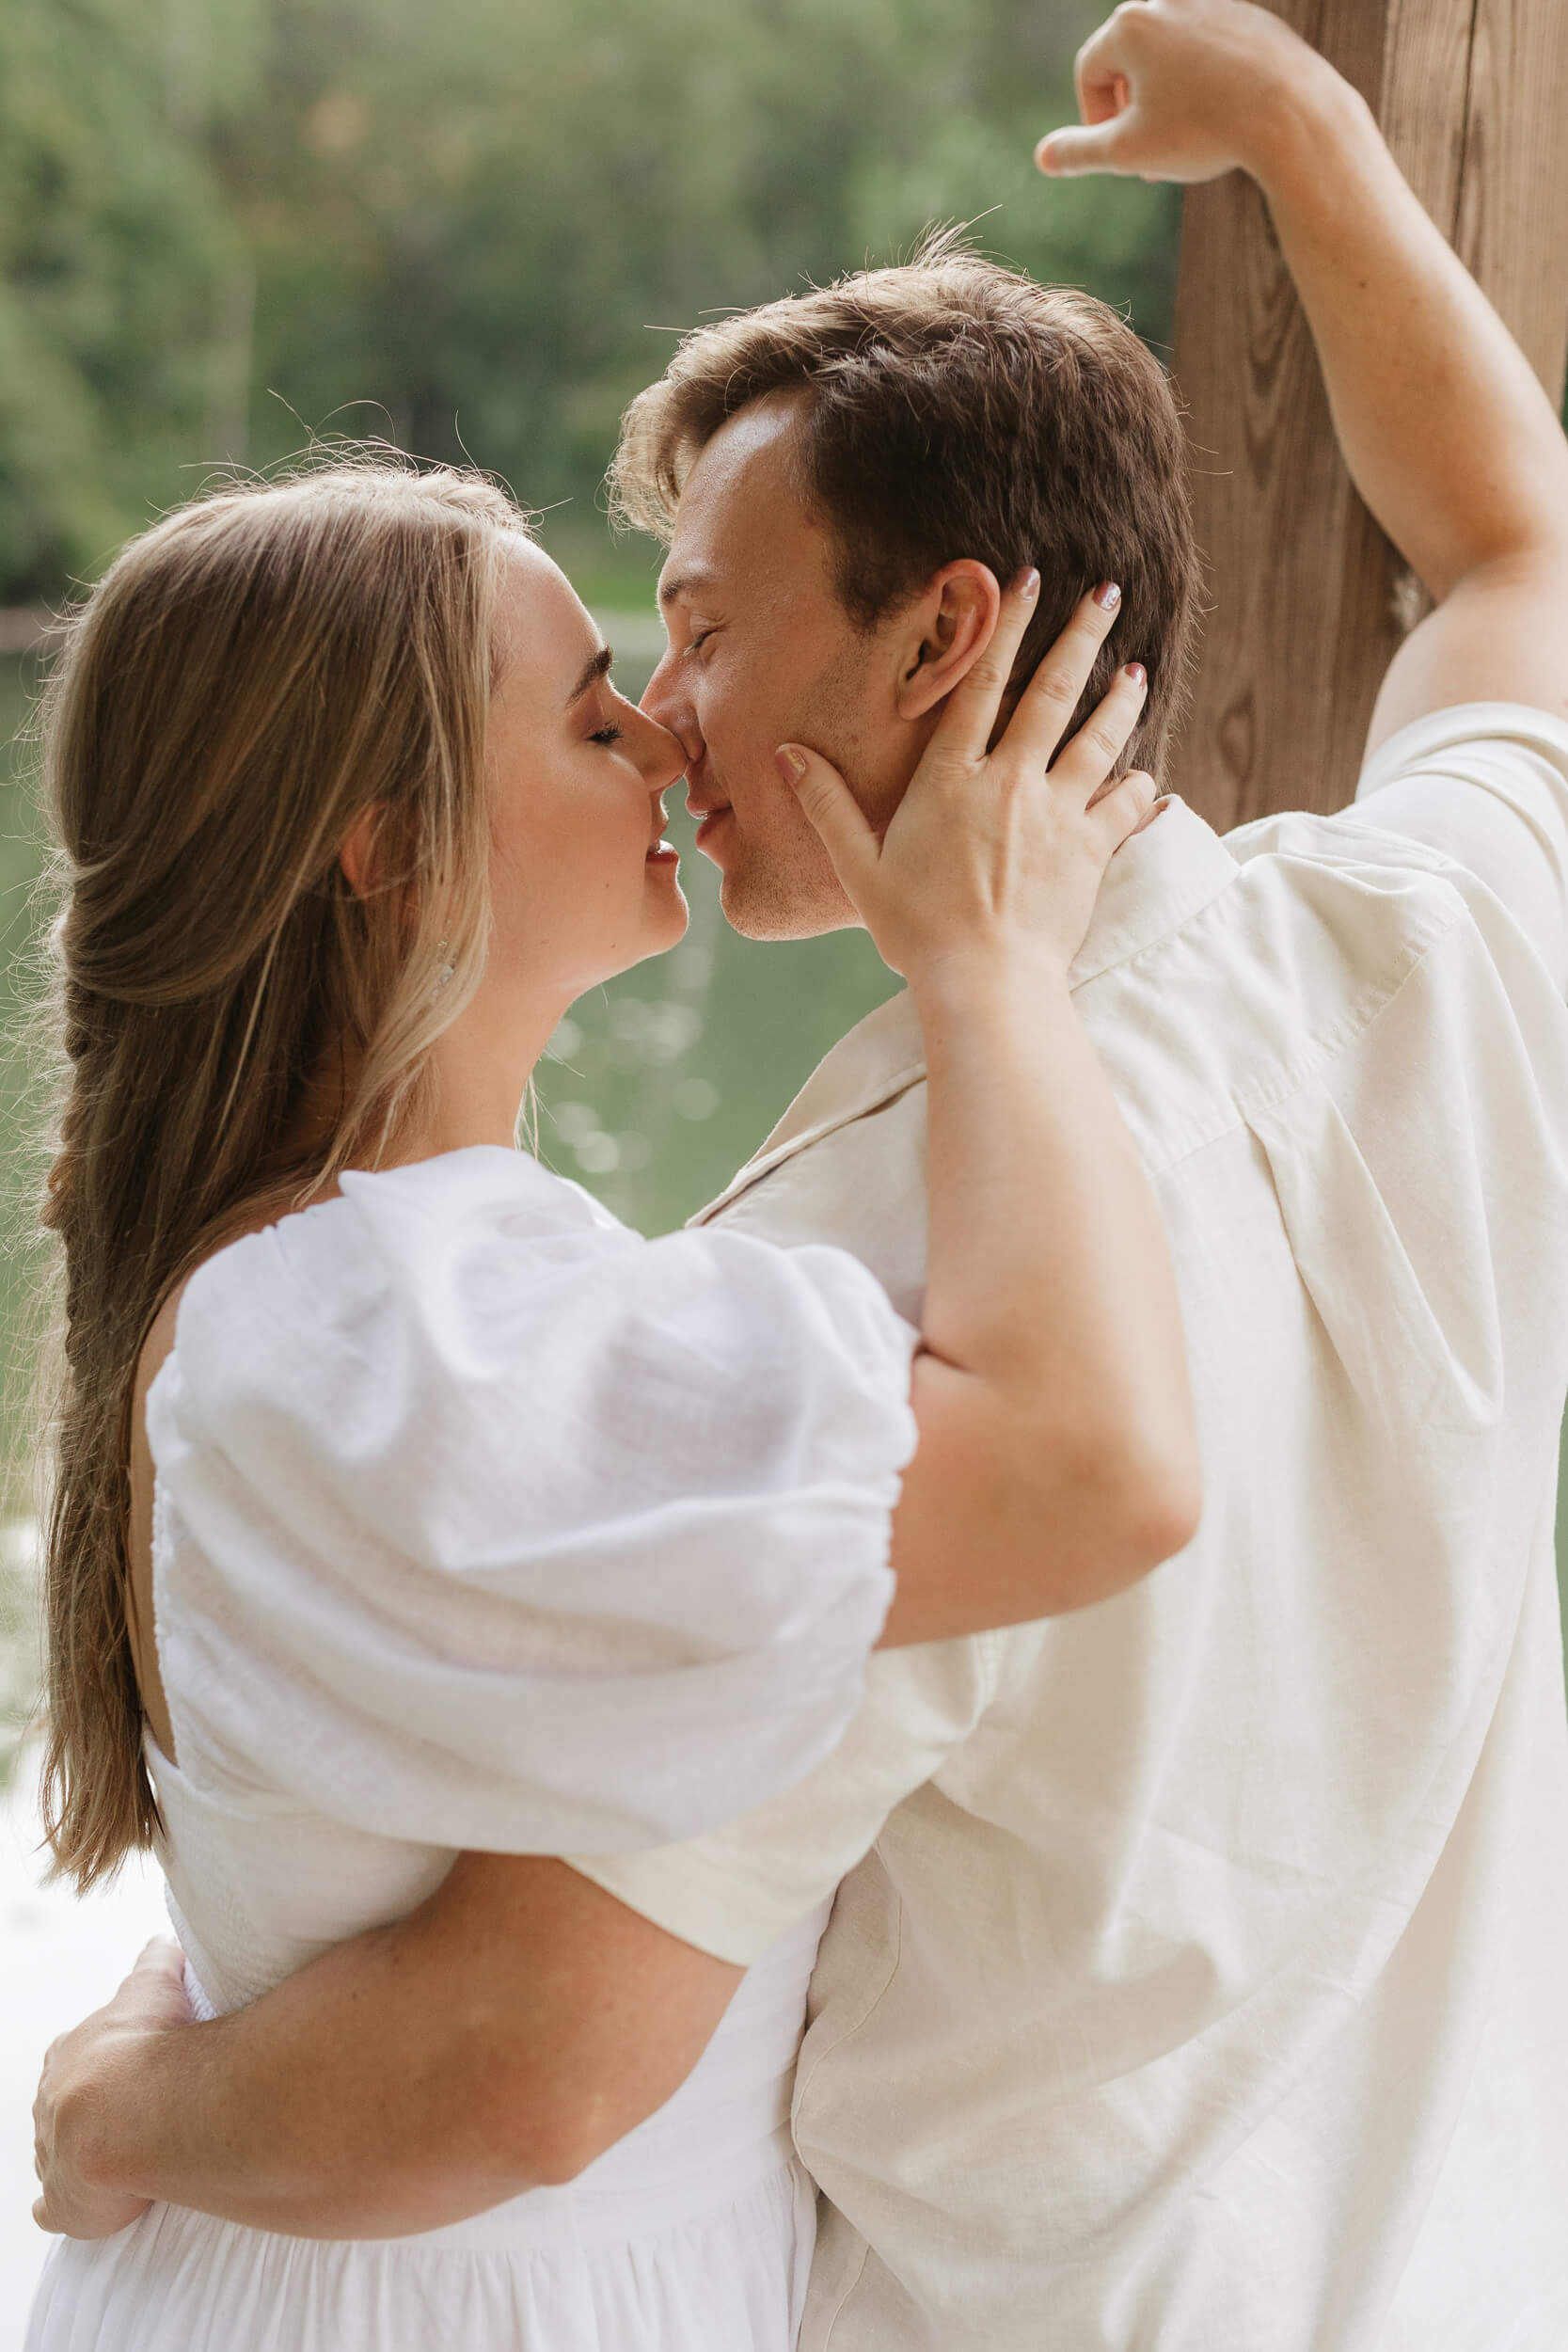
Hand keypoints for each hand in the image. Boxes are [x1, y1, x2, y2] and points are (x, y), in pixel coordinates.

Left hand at [33, 1936, 190, 2238]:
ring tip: (114, 2159)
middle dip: (85, 2109)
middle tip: (124, 2114)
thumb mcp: (152, 1988)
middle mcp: (52, 2103)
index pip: (76, 2054)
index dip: (99, 2061)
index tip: (123, 2065)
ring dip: (78, 2155)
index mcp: (70, 2054)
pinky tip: (76, 2207)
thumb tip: (166, 1942)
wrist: (131, 2115)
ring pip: (57, 2153)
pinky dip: (60, 2207)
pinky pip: (53, 2208)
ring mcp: (53, 2154)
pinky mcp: (62, 2203)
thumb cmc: (145, 2048)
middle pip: (63, 2105)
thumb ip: (157, 1963)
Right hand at [777, 575, 1155, 981]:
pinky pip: (1126, 806)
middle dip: (1079, 637)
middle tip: (1105, 592)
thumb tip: (787, 754)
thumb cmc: (917, 930)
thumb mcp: (859, 867)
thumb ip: (827, 805)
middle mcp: (1009, 782)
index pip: (981, 685)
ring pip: (1097, 739)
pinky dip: (1140, 788)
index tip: (1025, 582)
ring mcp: (1057, 814)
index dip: (1003, 627)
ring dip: (1119, 699)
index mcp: (951, 778)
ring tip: (1136, 669)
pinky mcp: (1090, 851)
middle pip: (1051, 693)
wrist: (984, 981)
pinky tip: (1150, 776)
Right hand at [1035, 0, 1321, 186]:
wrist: (1291, 114)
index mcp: (1131, 24)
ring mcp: (1215, 6)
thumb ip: (1079, 153)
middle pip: (1132, 60)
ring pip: (1174, 58)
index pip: (1090, 71)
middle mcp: (1170, 1)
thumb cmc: (1203, 130)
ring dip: (1169, 102)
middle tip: (1149, 157)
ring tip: (1186, 145)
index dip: (1093, 120)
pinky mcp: (1252, 20)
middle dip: (1133, 111)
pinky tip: (1223, 124)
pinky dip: (1207, 88)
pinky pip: (1214, 56)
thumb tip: (1043, 157)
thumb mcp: (1127, 152)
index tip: (1115, 155)